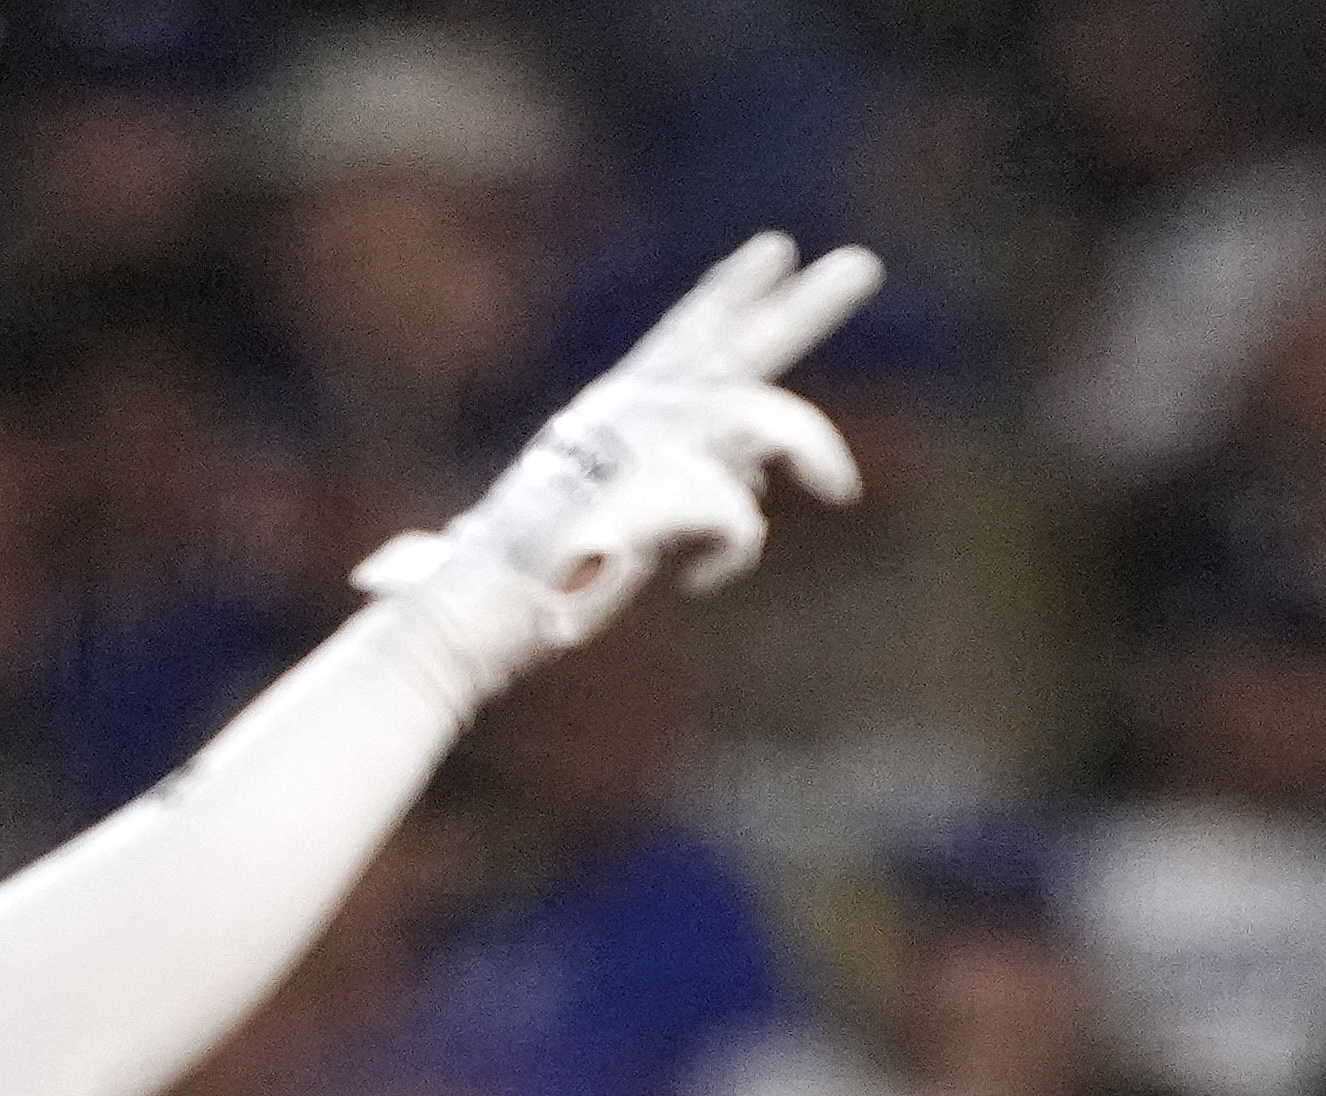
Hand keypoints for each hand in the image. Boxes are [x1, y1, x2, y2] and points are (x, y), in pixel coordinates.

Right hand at [355, 232, 881, 698]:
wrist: (463, 612)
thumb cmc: (494, 593)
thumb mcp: (572, 536)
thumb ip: (629, 512)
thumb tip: (696, 496)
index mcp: (607, 419)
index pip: (681, 339)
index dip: (729, 297)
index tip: (774, 252)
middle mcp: (629, 415)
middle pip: (735, 347)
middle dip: (800, 308)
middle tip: (861, 266)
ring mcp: (643, 445)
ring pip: (759, 416)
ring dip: (811, 444)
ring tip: (839, 486)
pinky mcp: (654, 486)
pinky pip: (739, 511)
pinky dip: (735, 547)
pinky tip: (704, 579)